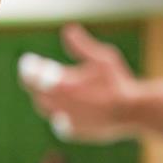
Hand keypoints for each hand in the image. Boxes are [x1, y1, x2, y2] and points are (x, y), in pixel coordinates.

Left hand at [19, 24, 138, 142]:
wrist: (134, 111)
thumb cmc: (119, 81)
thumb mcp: (102, 58)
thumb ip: (82, 46)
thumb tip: (67, 30)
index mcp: (62, 85)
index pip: (32, 77)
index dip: (28, 69)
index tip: (28, 62)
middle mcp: (60, 105)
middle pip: (36, 93)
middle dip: (34, 83)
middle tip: (35, 74)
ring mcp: (67, 120)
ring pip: (46, 109)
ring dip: (44, 99)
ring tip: (46, 90)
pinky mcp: (75, 132)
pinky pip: (59, 123)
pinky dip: (58, 115)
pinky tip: (62, 109)